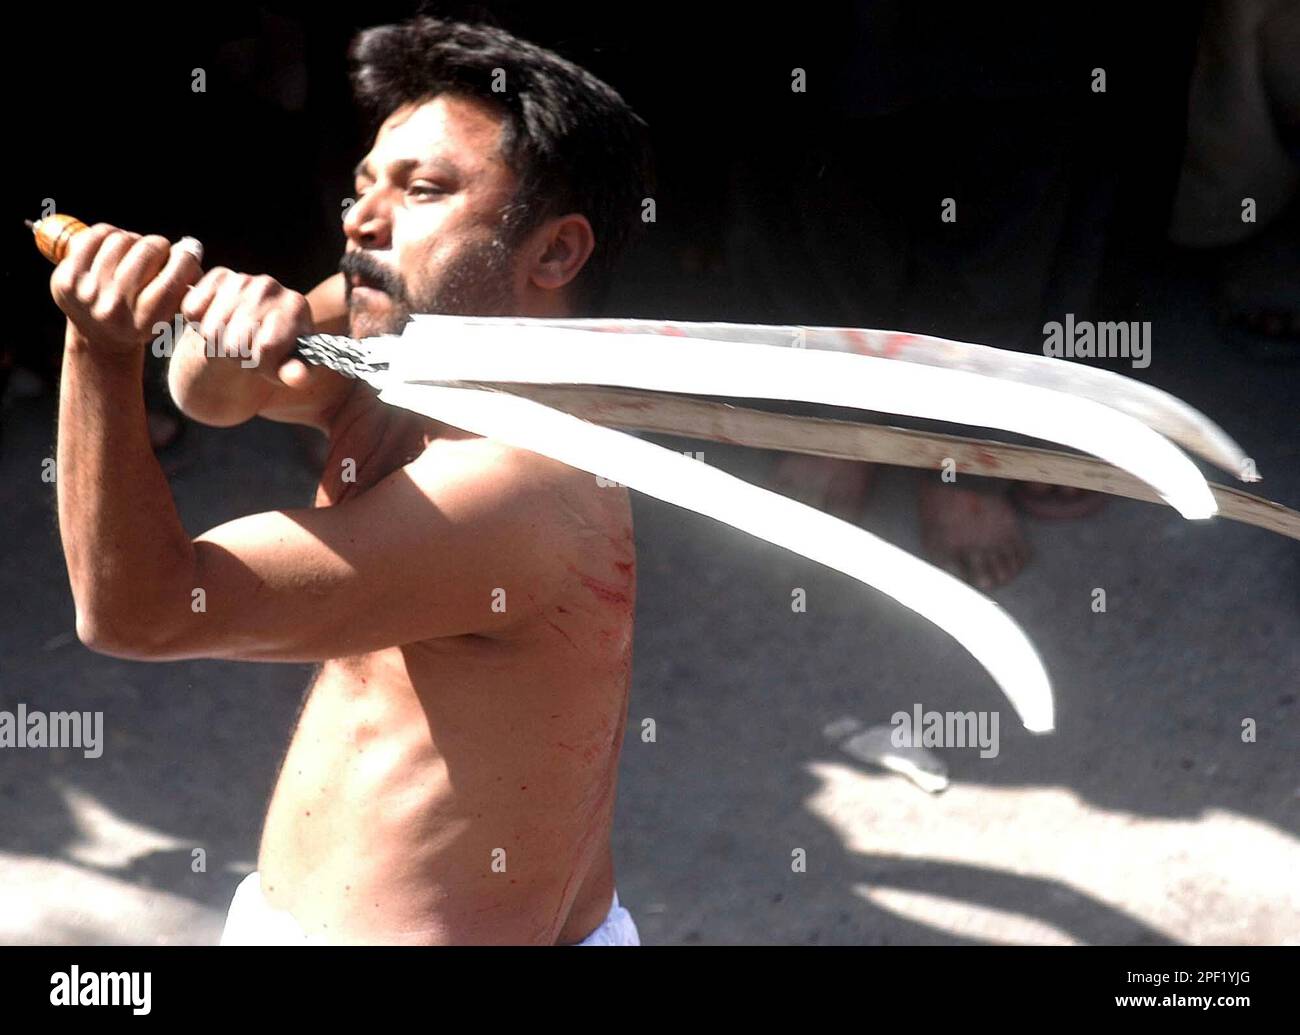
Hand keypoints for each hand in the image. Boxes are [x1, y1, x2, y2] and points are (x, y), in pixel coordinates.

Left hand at [50, 224, 201, 354]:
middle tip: (162, 248)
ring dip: (134, 240)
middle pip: (147, 252)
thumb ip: (182, 285)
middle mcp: (114, 309)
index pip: (172, 278)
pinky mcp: (67, 278)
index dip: (186, 258)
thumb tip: (191, 248)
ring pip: (121, 240)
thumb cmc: (143, 317)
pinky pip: (95, 236)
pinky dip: (111, 234)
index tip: (190, 251)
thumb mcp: (167, 313)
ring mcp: (87, 293)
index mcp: (144, 322)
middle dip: (159, 245)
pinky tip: (117, 244)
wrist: (98, 335)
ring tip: (137, 250)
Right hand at [181, 267, 314, 386]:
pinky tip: (217, 322)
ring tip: (234, 340)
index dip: (260, 364)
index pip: (266, 346)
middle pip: (234, 343)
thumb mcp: (291, 368)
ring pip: (210, 331)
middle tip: (247, 352)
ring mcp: (243, 279)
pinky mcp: (217, 276)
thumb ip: (297, 373)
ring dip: (217, 345)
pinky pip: (192, 310)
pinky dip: (198, 324)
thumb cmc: (278, 353)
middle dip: (238, 357)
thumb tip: (297, 377)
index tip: (266, 362)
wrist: (258, 330)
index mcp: (296, 307)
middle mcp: (271, 286)